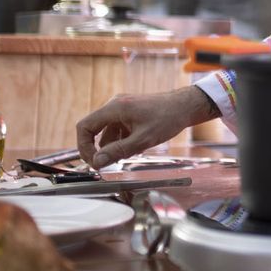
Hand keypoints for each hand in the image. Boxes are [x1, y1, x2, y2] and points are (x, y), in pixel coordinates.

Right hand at [75, 86, 214, 168]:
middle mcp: (115, 106)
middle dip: (100, 149)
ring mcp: (122, 109)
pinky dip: (122, 140)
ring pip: (107, 132)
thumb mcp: (142, 140)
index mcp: (114, 108)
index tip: (93, 162)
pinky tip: (137, 147)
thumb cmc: (168, 119)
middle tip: (108, 164)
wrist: (186, 106)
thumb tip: (97, 162)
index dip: (84, 147)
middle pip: (94, 130)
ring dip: (114, 146)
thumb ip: (118, 151)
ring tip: (132, 153)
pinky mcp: (130, 113)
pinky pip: (118, 130)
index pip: (84, 127)